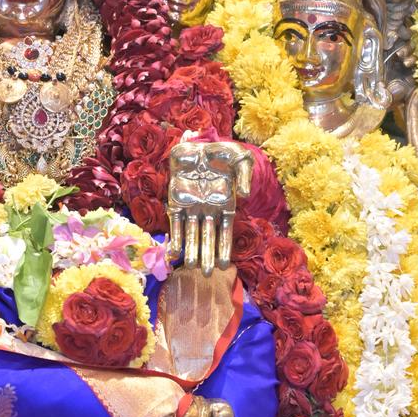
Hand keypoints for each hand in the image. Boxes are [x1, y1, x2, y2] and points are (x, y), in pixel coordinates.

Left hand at [167, 135, 252, 272]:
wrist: (198, 143)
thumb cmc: (223, 152)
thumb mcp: (241, 159)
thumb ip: (245, 177)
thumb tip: (243, 196)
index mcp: (225, 204)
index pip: (225, 231)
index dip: (224, 248)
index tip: (226, 265)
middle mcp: (208, 210)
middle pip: (207, 237)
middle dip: (207, 255)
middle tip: (207, 274)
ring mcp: (191, 206)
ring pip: (191, 233)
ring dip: (190, 250)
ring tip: (190, 267)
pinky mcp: (176, 201)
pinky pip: (175, 222)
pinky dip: (174, 237)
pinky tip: (172, 253)